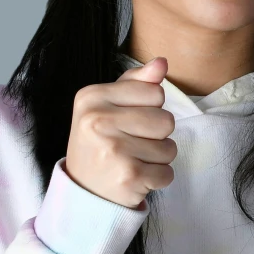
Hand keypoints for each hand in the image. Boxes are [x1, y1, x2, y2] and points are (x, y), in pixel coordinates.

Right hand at [63, 58, 176, 208]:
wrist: (83, 191)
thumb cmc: (101, 141)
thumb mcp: (109, 106)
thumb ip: (136, 82)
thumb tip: (162, 63)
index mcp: (92, 96)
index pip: (155, 92)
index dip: (150, 109)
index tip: (126, 122)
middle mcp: (97, 120)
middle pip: (166, 120)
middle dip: (157, 135)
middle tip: (130, 144)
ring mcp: (113, 149)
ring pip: (170, 148)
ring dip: (157, 158)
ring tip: (132, 160)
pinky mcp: (128, 176)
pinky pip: (167, 173)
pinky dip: (157, 179)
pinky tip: (135, 177)